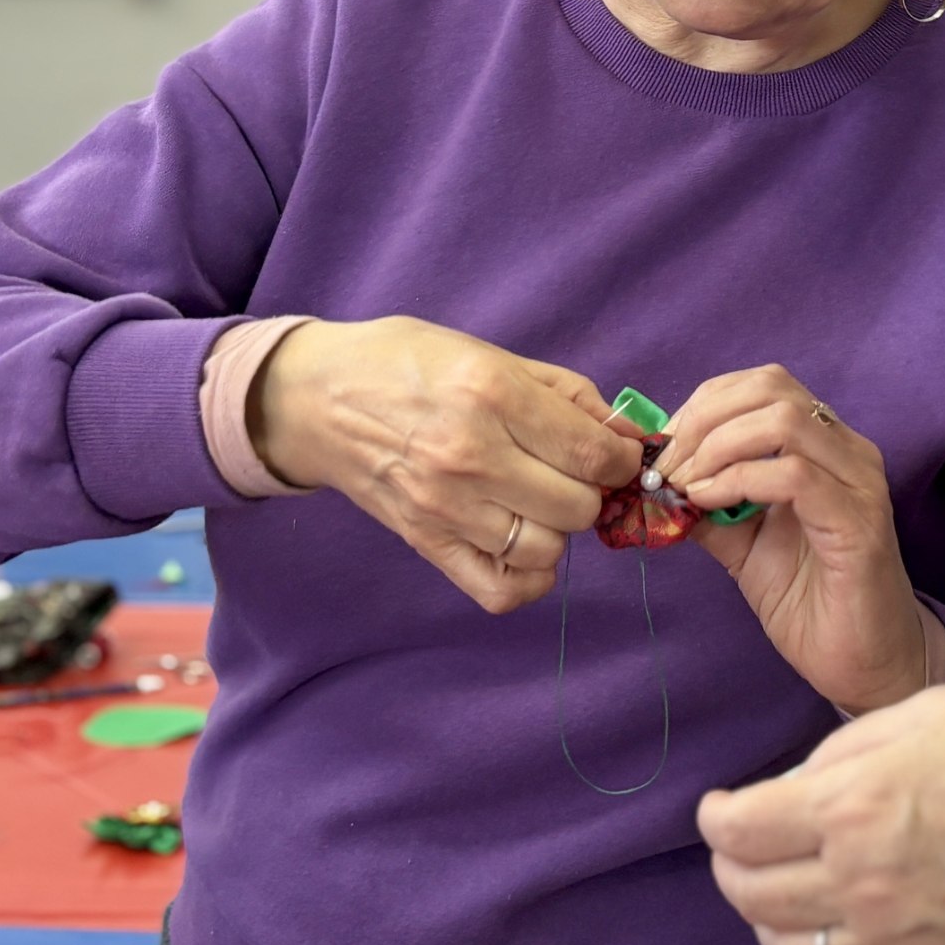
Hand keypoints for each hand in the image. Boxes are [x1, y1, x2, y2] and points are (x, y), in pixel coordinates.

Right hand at [249, 317, 640, 613]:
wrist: (318, 398)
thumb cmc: (408, 364)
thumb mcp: (491, 353)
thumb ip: (566, 393)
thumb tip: (626, 433)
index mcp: (492, 394)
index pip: (591, 455)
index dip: (621, 461)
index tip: (614, 455)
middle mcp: (470, 455)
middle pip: (576, 507)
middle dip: (588, 490)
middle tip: (570, 472)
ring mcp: (445, 507)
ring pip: (547, 550)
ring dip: (556, 528)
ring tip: (538, 500)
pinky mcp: (425, 543)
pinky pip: (501, 591)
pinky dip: (527, 577)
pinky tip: (523, 543)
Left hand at [660, 366, 942, 715]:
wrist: (864, 666)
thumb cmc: (811, 602)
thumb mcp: (743, 545)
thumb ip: (708, 506)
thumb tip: (656, 481)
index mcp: (823, 446)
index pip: (761, 386)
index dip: (703, 404)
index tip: (662, 447)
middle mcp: (848, 451)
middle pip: (772, 387)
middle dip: (705, 417)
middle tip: (667, 465)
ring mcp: (858, 482)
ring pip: (784, 419)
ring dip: (718, 445)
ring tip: (686, 485)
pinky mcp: (858, 522)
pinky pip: (795, 475)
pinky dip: (739, 479)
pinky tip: (710, 502)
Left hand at [699, 686, 944, 944]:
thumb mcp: (920, 713)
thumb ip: (840, 753)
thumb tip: (791, 791)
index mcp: (851, 803)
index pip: (737, 830)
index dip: (716, 818)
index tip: (722, 810)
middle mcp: (861, 880)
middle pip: (749, 894)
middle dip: (734, 868)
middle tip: (749, 848)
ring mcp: (895, 943)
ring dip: (771, 924)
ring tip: (789, 896)